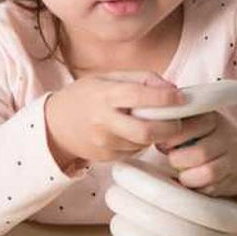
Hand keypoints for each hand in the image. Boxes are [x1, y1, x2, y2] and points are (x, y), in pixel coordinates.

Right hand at [44, 70, 186, 169]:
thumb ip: (141, 78)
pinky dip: (143, 142)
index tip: (181, 98)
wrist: (55, 125)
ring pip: (143, 143)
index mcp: (104, 95)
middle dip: (169, 127)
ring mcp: (104, 143)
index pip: (139, 97)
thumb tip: (171, 88)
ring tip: (158, 123)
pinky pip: (134, 151)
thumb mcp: (108, 77)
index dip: (164, 99)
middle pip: (145, 131)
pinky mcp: (107, 158)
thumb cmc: (85, 96)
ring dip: (157, 135)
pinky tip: (139, 132)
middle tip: (178, 120)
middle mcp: (103, 122)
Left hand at [157, 110, 236, 200]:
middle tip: (171, 159)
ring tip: (181, 173)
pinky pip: (212, 187)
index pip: (189, 126)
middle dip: (178, 160)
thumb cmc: (206, 138)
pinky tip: (192, 181)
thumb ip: (176, 123)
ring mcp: (232, 158)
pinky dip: (197, 187)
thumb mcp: (195, 122)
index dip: (171, 139)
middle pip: (199, 153)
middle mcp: (226, 136)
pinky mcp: (233, 178)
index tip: (163, 144)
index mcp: (212, 118)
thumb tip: (151, 132)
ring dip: (187, 176)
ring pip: (207, 172)